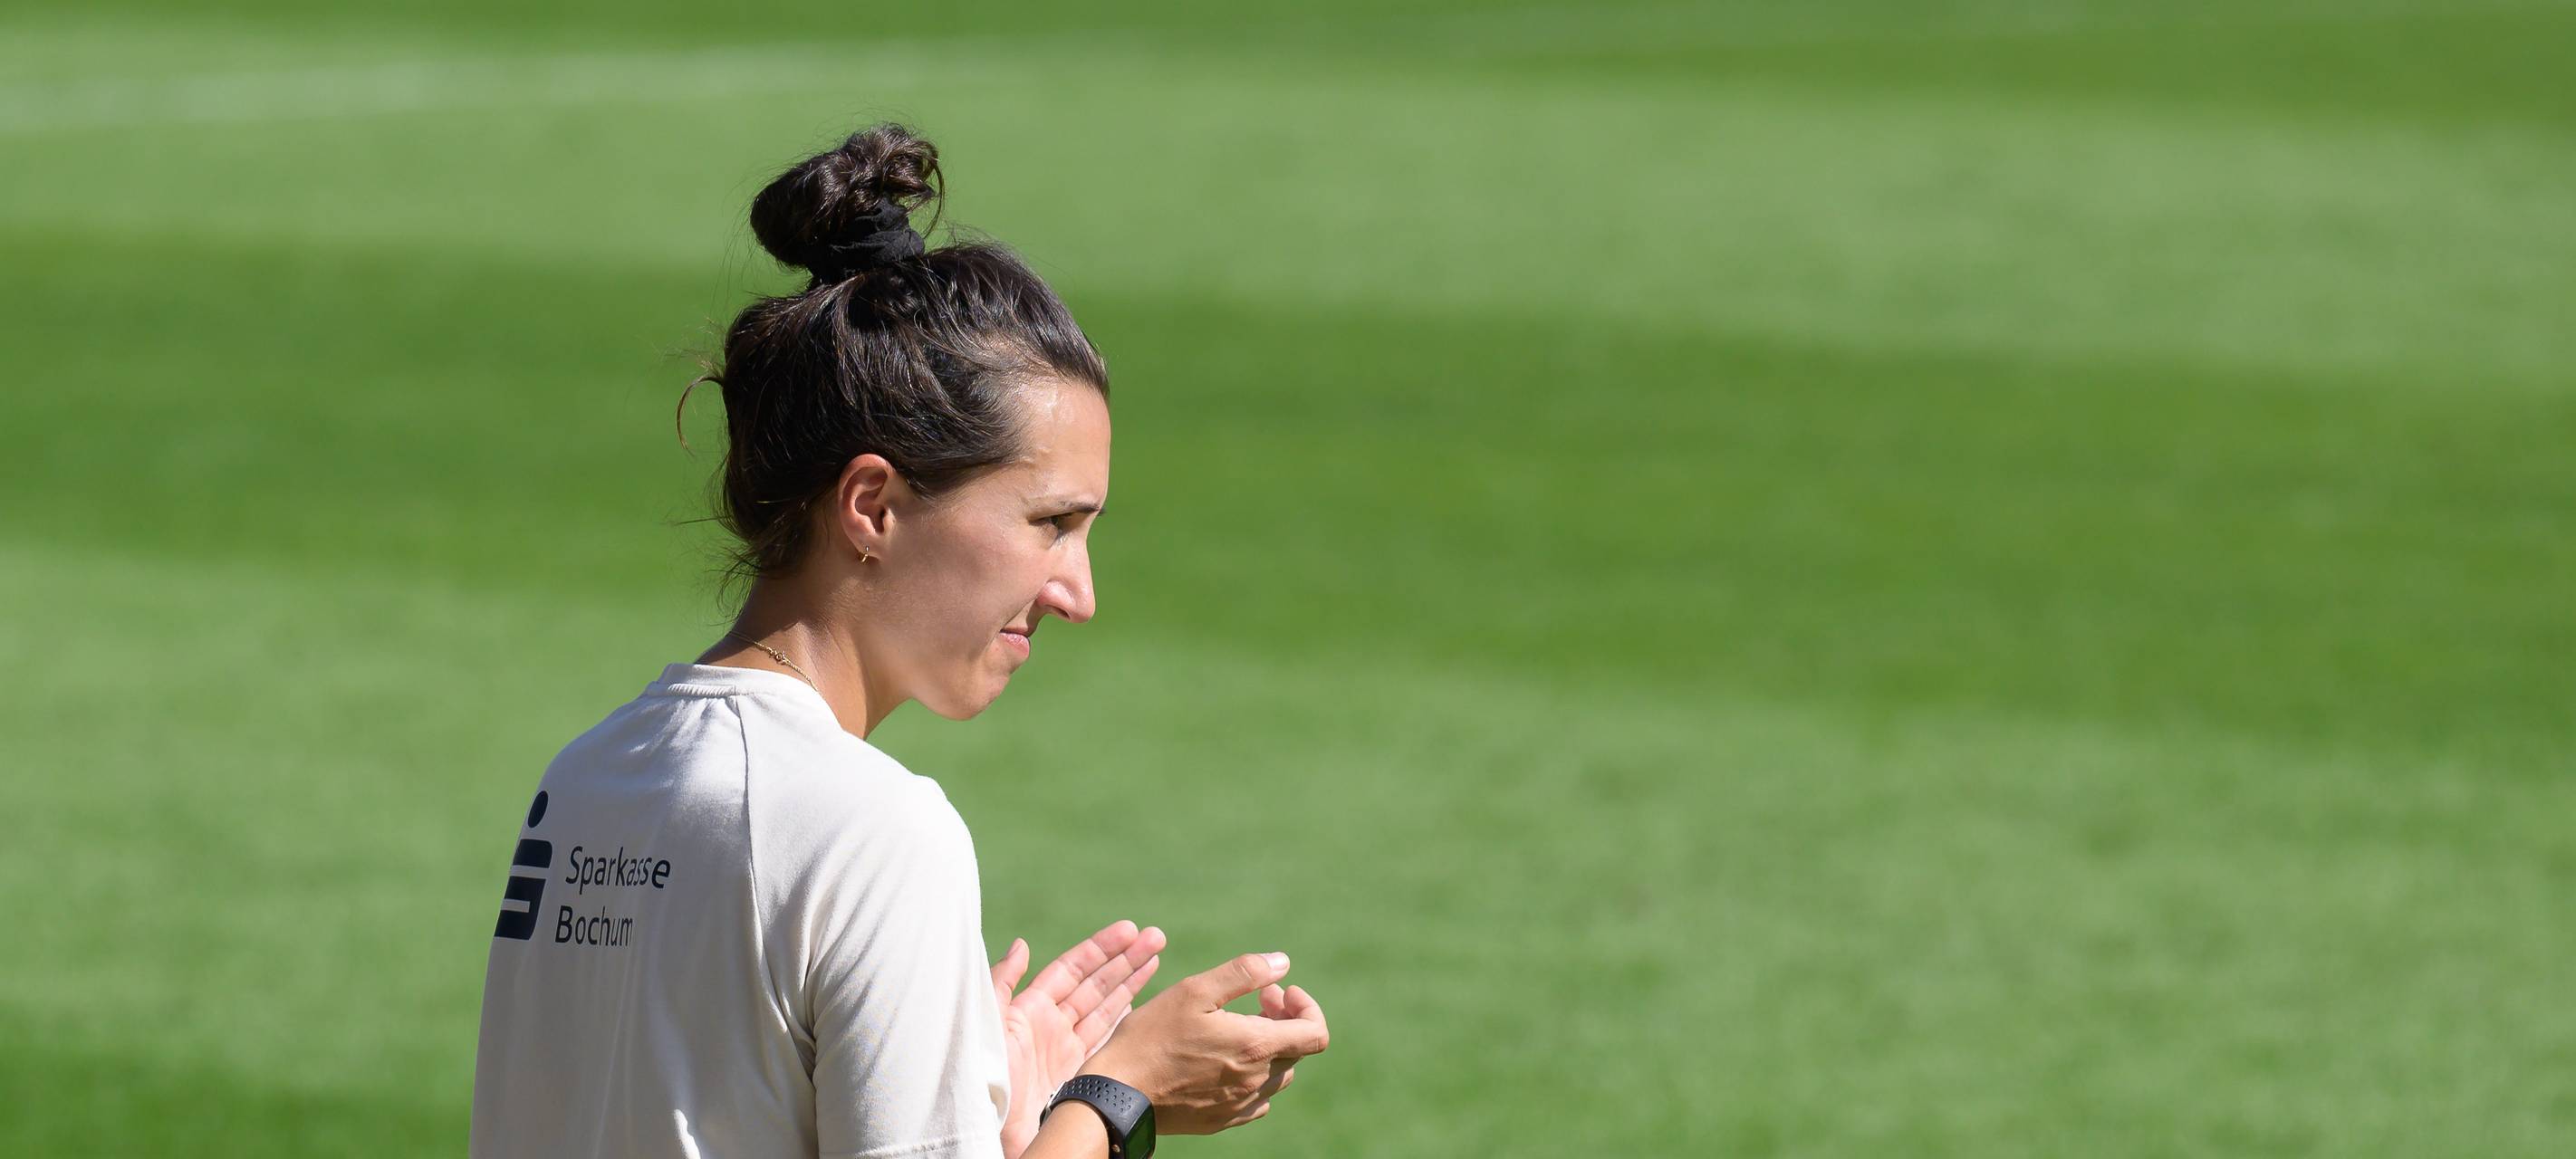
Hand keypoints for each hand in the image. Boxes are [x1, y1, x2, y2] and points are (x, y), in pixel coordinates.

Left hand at [991, 920, 1165, 1157]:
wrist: (992, 1131)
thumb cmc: (986, 1076)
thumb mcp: (987, 1022)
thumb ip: (1002, 981)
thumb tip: (1022, 944)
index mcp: (1029, 1010)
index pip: (1073, 969)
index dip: (1101, 948)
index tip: (1129, 930)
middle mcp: (1052, 1027)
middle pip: (1096, 984)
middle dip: (1126, 959)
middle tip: (1157, 936)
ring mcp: (1067, 1053)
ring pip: (1107, 1009)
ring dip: (1132, 982)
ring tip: (1157, 956)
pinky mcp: (1080, 1077)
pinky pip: (1108, 1042)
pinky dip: (1126, 1021)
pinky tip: (1143, 1004)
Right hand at [1081, 952, 1330, 1135]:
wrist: (1118, 1093)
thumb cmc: (1151, 1037)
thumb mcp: (1194, 991)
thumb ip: (1244, 973)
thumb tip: (1283, 963)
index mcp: (1255, 1046)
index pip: (1316, 1034)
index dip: (1307, 1007)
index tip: (1279, 992)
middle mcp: (1256, 1081)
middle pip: (1296, 1050)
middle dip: (1283, 1019)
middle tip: (1255, 1000)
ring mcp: (1241, 1105)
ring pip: (1278, 1074)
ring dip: (1269, 1047)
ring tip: (1236, 1027)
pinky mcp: (1223, 1120)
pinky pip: (1257, 1099)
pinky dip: (1253, 1074)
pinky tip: (1225, 1059)